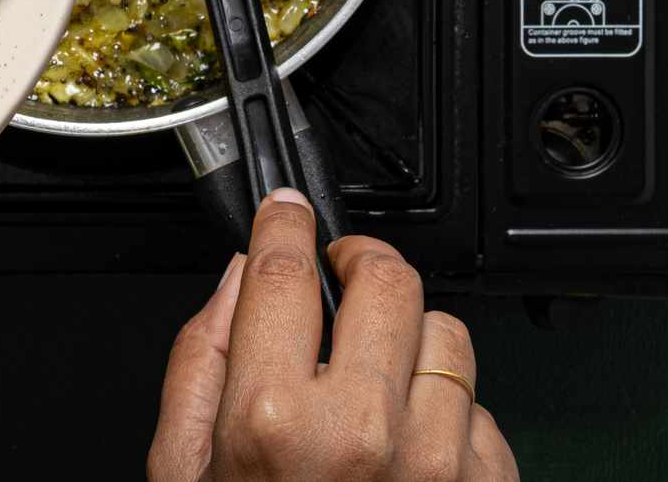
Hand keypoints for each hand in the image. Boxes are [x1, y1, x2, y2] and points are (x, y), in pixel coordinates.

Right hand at [149, 189, 517, 480]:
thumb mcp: (184, 472)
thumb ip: (201, 361)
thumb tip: (240, 278)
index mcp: (271, 424)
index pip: (282, 272)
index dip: (283, 222)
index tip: (285, 211)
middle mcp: (362, 434)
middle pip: (385, 278)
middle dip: (358, 262)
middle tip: (339, 276)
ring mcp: (437, 465)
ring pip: (446, 334)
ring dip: (408, 341)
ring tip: (375, 384)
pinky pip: (484, 404)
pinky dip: (448, 410)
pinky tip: (408, 444)